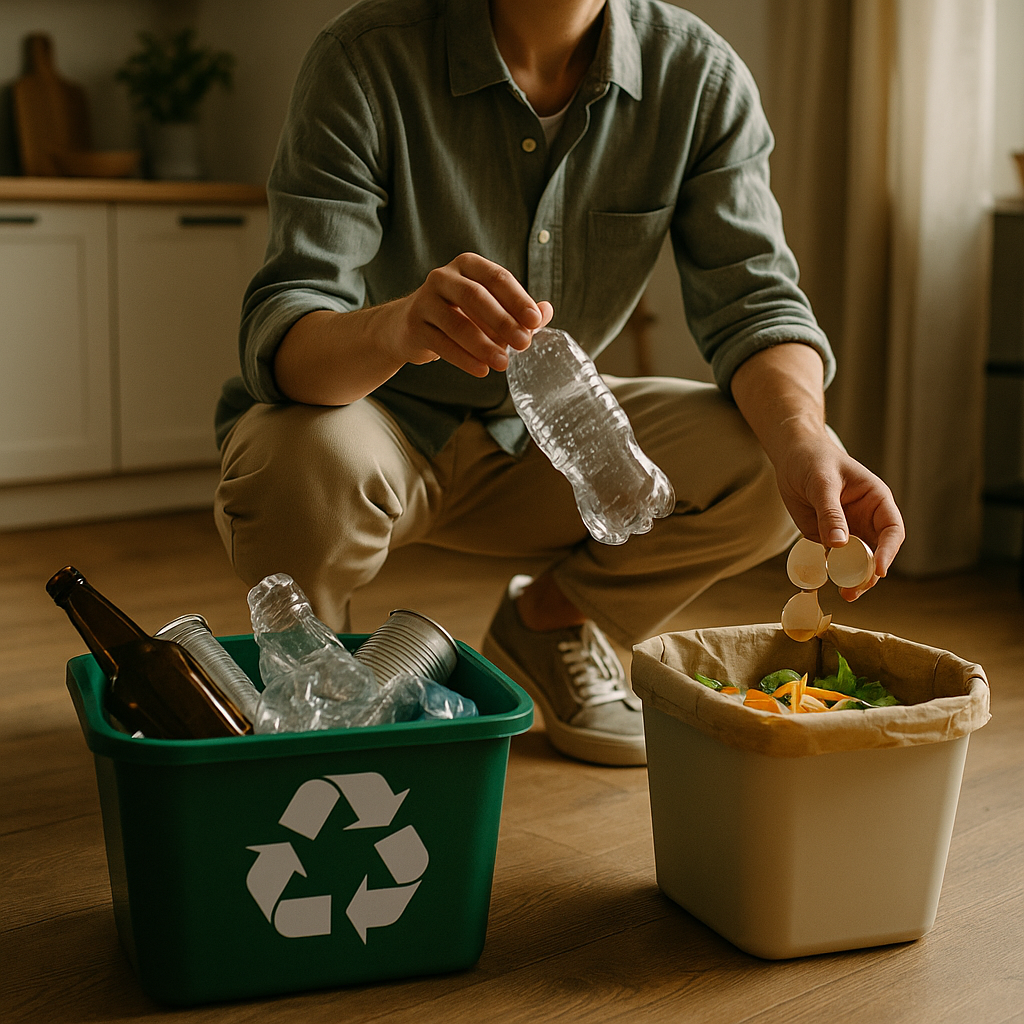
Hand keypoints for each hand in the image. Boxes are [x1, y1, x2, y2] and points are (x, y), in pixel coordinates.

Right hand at [395, 253, 553, 375]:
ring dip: (483, 345)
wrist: (410, 325)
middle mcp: (443, 277)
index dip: (518, 299)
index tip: (535, 321)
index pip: (497, 278)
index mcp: (467, 265)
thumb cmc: (459, 314)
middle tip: (524, 343)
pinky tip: (481, 370)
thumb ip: (518, 310)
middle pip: (476, 297)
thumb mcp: (489, 307)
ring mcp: (425, 300)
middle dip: (503, 322)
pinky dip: (463, 359)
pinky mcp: (414, 325)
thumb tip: (547, 311)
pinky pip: (441, 343)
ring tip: (503, 362)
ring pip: (457, 323)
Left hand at [774, 432, 904, 600]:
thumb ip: (830, 512)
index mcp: (876, 501)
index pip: (891, 531)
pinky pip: (830, 559)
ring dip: (850, 578)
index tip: (879, 570)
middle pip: (876, 552)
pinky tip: (820, 584)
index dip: (888, 551)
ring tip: (845, 594)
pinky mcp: (826, 538)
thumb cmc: (813, 460)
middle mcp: (865, 519)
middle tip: (855, 590)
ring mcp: (846, 531)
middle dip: (869, 573)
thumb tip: (840, 544)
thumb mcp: (822, 482)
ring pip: (855, 561)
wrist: (791, 456)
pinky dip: (827, 573)